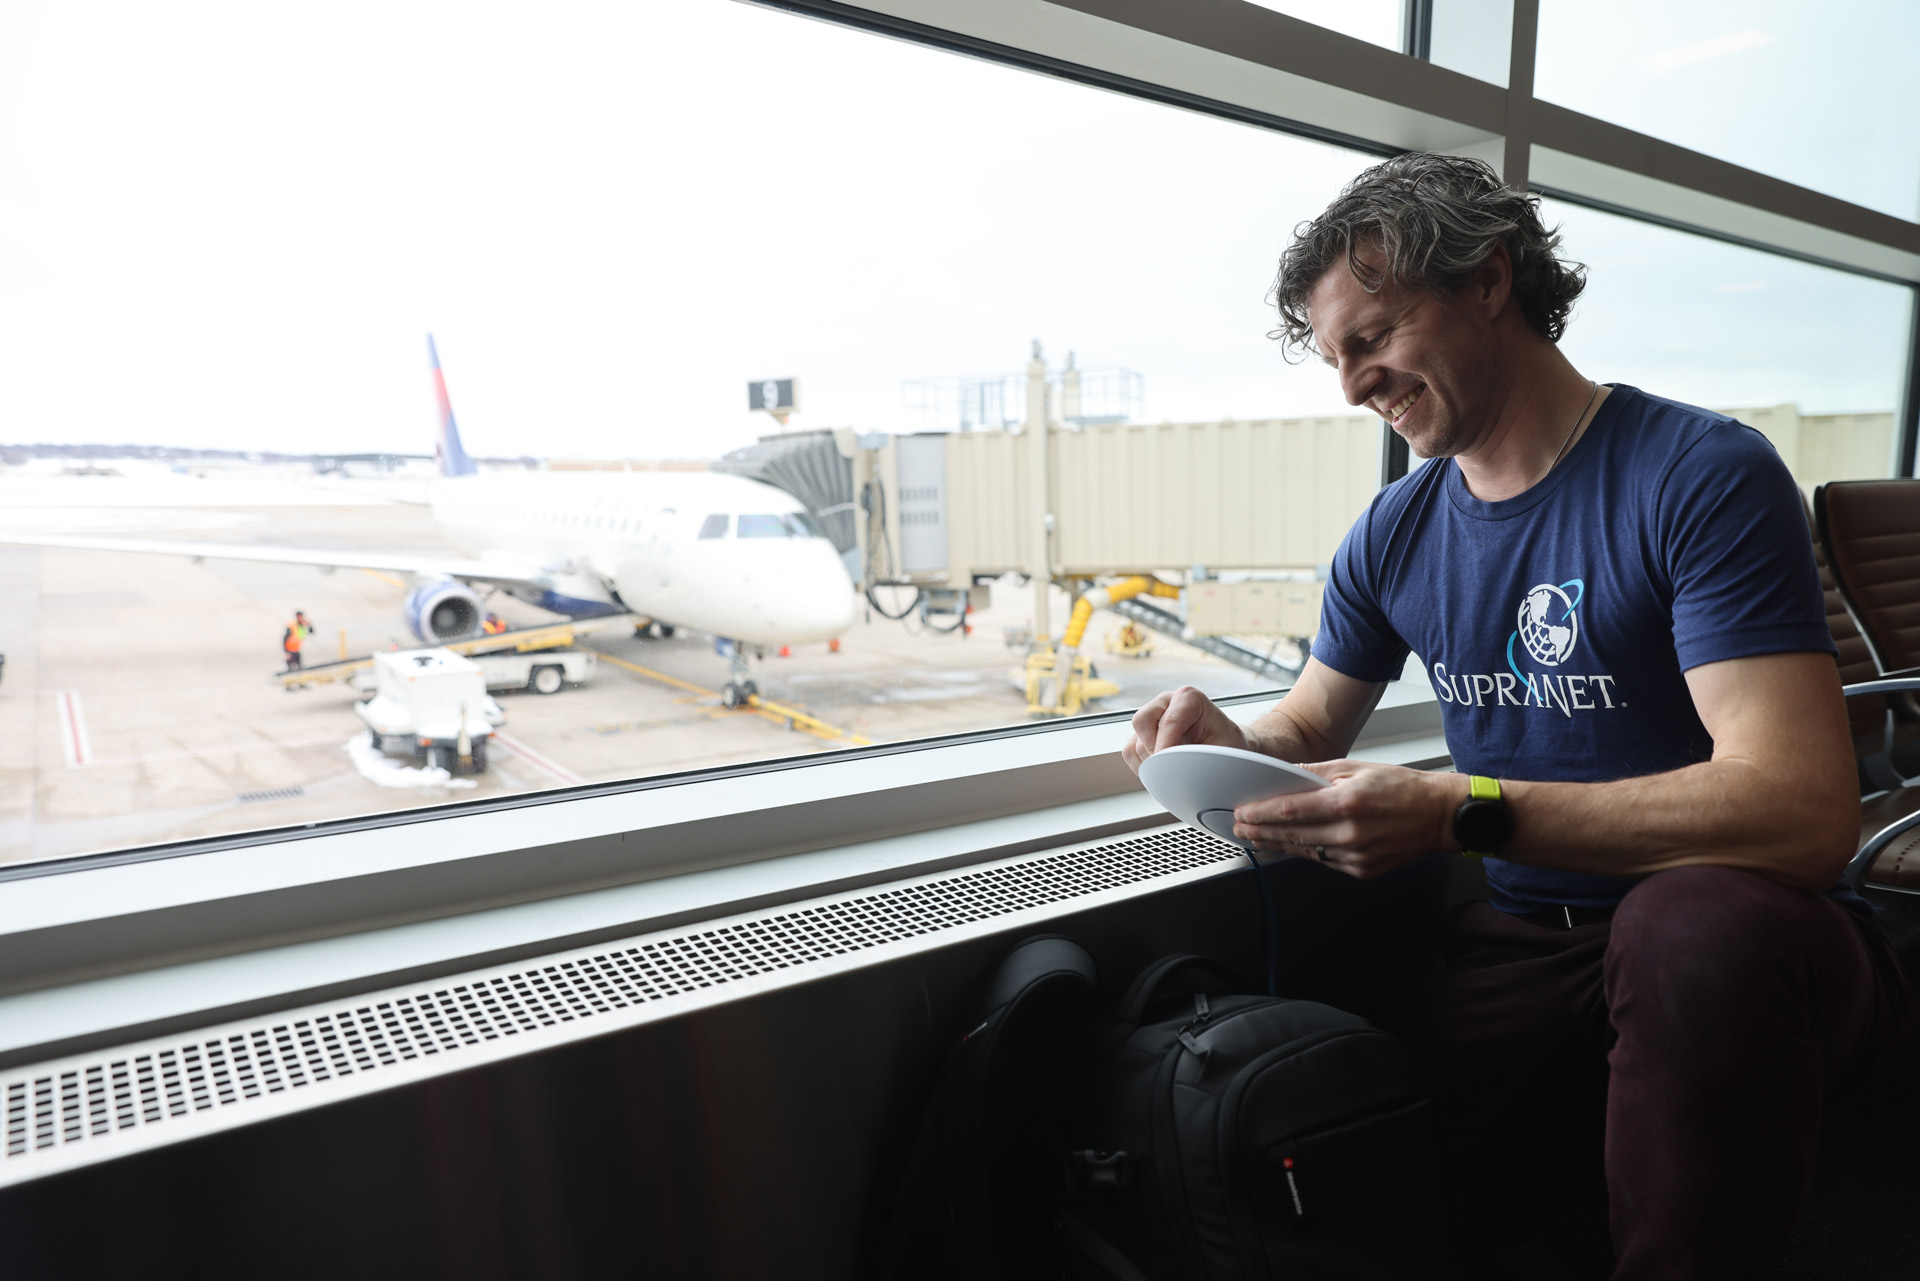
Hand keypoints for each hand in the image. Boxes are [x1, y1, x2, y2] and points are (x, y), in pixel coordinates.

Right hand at [1122, 685, 1247, 775]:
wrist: (1227, 749)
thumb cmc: (1228, 746)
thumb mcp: (1223, 750)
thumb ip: (1199, 756)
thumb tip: (1176, 772)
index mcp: (1189, 698)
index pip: (1168, 721)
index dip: (1166, 747)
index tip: (1168, 767)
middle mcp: (1166, 702)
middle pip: (1142, 722)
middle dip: (1154, 750)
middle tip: (1172, 767)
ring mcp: (1152, 716)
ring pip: (1134, 741)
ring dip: (1151, 762)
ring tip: (1174, 769)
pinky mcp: (1142, 733)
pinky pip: (1130, 752)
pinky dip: (1143, 767)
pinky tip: (1163, 770)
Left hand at [1232, 759, 1462, 879]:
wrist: (1438, 815)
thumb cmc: (1401, 787)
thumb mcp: (1357, 767)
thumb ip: (1317, 773)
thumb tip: (1286, 775)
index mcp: (1347, 802)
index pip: (1291, 810)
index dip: (1262, 814)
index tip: (1243, 813)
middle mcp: (1351, 833)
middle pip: (1293, 834)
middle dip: (1262, 831)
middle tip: (1240, 828)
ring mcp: (1357, 856)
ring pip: (1306, 851)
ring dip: (1279, 844)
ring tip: (1257, 838)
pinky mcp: (1363, 870)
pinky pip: (1327, 861)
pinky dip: (1308, 851)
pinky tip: (1293, 845)